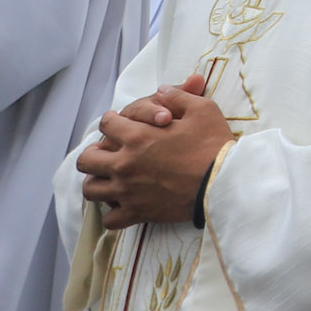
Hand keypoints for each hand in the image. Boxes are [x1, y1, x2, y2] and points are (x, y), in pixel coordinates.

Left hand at [76, 73, 230, 228]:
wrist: (223, 182)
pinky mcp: (137, 213)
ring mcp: (128, 191)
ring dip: (97, 182)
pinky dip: (112, 212)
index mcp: (137, 137)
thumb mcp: (202, 110)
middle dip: (93, 153)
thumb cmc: (213, 144)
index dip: (111, 120)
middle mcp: (125, 165)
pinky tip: (123, 204)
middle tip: (106, 152)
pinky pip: (110, 220)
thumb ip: (178, 96)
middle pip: (86, 160)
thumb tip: (161, 90)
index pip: (107, 125)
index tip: (117, 123)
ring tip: (109, 178)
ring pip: (91, 190)